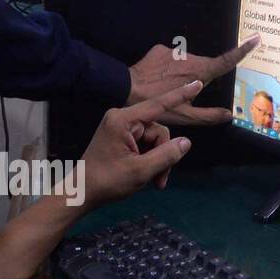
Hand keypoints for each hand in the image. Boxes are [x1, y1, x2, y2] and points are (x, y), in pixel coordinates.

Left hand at [74, 81, 201, 211]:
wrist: (81, 194)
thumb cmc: (107, 182)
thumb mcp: (140, 171)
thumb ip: (166, 156)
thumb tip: (186, 142)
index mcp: (122, 120)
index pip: (158, 105)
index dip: (180, 96)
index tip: (198, 84)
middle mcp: (122, 119)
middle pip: (158, 131)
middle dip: (163, 156)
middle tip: (159, 181)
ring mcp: (121, 128)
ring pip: (154, 141)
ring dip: (157, 162)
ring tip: (152, 182)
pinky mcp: (121, 138)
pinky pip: (145, 145)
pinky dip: (149, 161)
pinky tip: (145, 176)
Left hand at [126, 34, 260, 125]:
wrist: (126, 88)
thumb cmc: (157, 105)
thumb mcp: (185, 117)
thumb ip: (209, 115)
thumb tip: (229, 115)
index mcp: (201, 72)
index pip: (226, 61)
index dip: (242, 51)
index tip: (256, 38)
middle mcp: (191, 58)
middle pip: (203, 67)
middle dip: (198, 79)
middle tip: (183, 94)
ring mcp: (176, 51)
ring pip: (186, 64)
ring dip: (182, 75)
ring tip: (166, 88)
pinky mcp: (161, 49)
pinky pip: (171, 59)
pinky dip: (168, 69)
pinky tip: (157, 80)